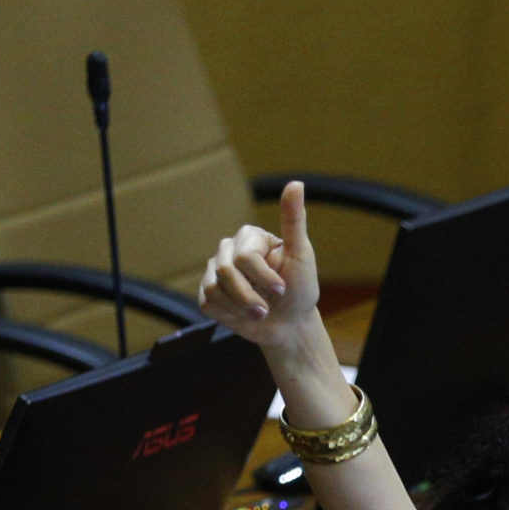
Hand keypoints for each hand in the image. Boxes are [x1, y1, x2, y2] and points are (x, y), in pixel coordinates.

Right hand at [200, 182, 320, 353]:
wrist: (290, 326)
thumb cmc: (299, 290)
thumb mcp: (301, 255)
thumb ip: (294, 220)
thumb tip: (296, 183)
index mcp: (249, 237)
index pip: (244, 256)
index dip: (263, 276)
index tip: (282, 289)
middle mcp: (229, 250)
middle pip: (225, 272)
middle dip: (249, 296)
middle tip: (267, 308)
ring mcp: (216, 272)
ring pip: (213, 288)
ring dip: (240, 307)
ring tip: (259, 313)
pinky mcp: (208, 295)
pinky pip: (207, 303)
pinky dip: (228, 315)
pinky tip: (243, 315)